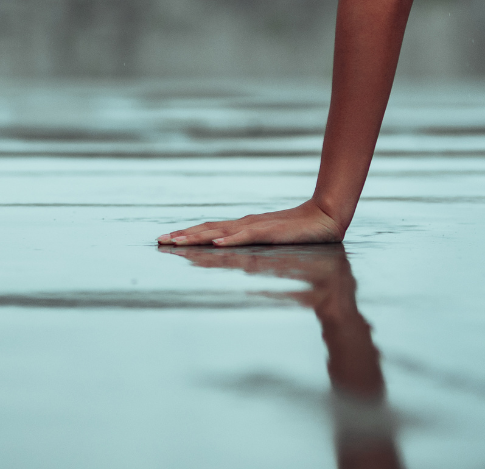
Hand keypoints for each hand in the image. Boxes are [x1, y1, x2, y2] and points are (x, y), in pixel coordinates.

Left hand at [156, 199, 343, 246]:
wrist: (325, 217)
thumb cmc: (300, 232)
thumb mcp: (272, 247)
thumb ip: (256, 254)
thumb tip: (239, 268)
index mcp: (243, 227)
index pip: (210, 230)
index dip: (187, 234)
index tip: (167, 240)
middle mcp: (244, 224)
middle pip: (208, 230)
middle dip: (182, 236)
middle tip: (159, 241)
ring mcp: (256, 227)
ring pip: (220, 232)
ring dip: (197, 237)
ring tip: (177, 242)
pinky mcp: (270, 232)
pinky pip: (246, 236)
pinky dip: (230, 240)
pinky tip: (215, 243)